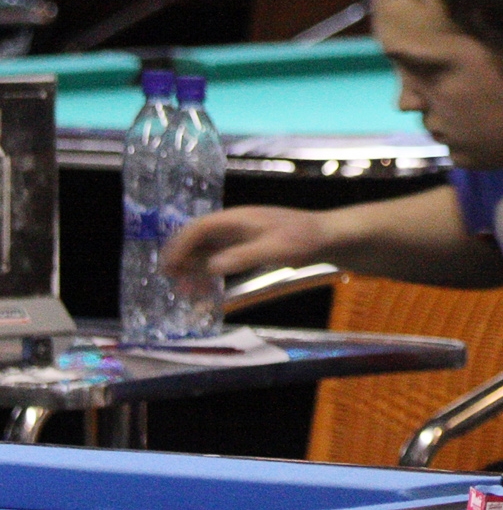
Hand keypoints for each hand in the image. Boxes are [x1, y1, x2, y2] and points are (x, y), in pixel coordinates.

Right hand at [161, 205, 327, 281]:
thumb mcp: (274, 249)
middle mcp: (235, 224)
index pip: (200, 227)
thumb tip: (209, 267)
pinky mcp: (248, 246)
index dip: (180, 245)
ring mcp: (241, 235)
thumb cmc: (303, 239)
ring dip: (193, 266)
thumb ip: (242, 257)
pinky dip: (208, 270)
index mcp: (238, 218)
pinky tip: (205, 288)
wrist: (327, 236)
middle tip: (170, 280)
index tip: (168, 266)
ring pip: (207, 249)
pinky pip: (220, 256)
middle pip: (198, 237)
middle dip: (181, 257)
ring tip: (185, 290)